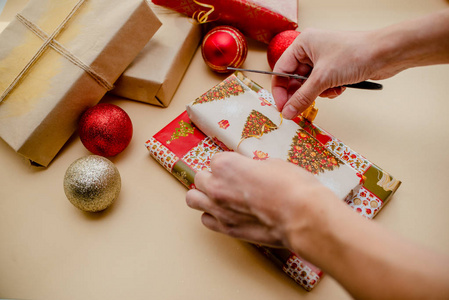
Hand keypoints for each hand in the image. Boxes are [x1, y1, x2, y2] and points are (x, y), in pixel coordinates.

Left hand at [185, 152, 338, 248]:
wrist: (303, 216)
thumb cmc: (293, 187)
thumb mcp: (273, 164)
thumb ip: (252, 167)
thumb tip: (251, 171)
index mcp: (225, 165)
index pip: (215, 160)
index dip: (229, 164)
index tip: (238, 168)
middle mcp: (216, 186)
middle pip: (200, 178)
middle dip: (212, 178)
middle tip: (227, 181)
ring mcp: (219, 210)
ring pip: (194, 199)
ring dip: (204, 196)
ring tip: (219, 197)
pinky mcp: (227, 229)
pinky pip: (206, 220)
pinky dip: (212, 216)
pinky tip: (226, 213)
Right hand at [272, 29, 379, 118]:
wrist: (387, 53)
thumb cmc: (356, 54)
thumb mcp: (323, 78)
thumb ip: (302, 97)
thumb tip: (287, 112)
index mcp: (303, 44)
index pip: (281, 70)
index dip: (280, 91)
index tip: (282, 108)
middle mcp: (311, 50)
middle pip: (295, 80)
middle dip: (300, 94)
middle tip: (299, 110)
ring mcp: (324, 60)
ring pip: (309, 85)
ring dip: (318, 93)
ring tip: (330, 91)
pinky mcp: (335, 69)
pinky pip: (323, 86)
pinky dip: (329, 91)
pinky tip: (339, 89)